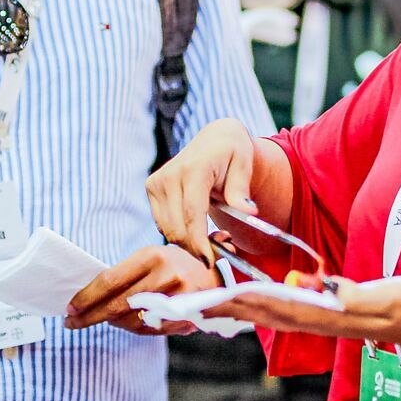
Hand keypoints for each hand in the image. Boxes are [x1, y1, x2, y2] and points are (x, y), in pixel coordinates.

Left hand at [65, 245, 215, 333]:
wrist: (217, 276)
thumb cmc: (175, 264)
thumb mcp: (152, 257)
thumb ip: (125, 275)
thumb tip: (88, 297)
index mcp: (153, 255)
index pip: (110, 280)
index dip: (87, 297)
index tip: (70, 308)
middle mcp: (166, 276)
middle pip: (117, 304)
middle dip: (90, 316)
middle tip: (71, 323)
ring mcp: (178, 299)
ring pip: (131, 321)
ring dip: (111, 323)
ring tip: (99, 319)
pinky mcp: (186, 318)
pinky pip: (148, 330)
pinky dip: (131, 328)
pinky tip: (122, 323)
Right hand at [147, 119, 257, 259]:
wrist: (214, 139)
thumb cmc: (232, 152)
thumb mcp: (244, 165)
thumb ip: (241, 189)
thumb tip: (249, 211)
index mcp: (193, 168)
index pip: (191, 213)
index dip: (199, 241)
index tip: (210, 260)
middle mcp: (169, 175)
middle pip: (177, 227)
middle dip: (198, 248)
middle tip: (224, 252)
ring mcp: (156, 183)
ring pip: (168, 230)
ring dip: (190, 243)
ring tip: (217, 238)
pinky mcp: (152, 189)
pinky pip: (164, 225)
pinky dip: (181, 234)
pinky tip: (201, 230)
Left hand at [200, 276, 400, 353]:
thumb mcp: (383, 297)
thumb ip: (356, 295)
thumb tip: (331, 289)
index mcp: (318, 314)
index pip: (271, 305)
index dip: (239, 300)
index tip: (211, 297)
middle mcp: (308, 319)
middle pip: (256, 313)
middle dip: (223, 309)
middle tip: (188, 305)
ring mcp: (311, 319)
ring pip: (261, 314)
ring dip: (231, 310)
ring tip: (202, 305)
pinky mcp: (316, 315)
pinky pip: (275, 311)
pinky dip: (251, 307)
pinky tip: (239, 302)